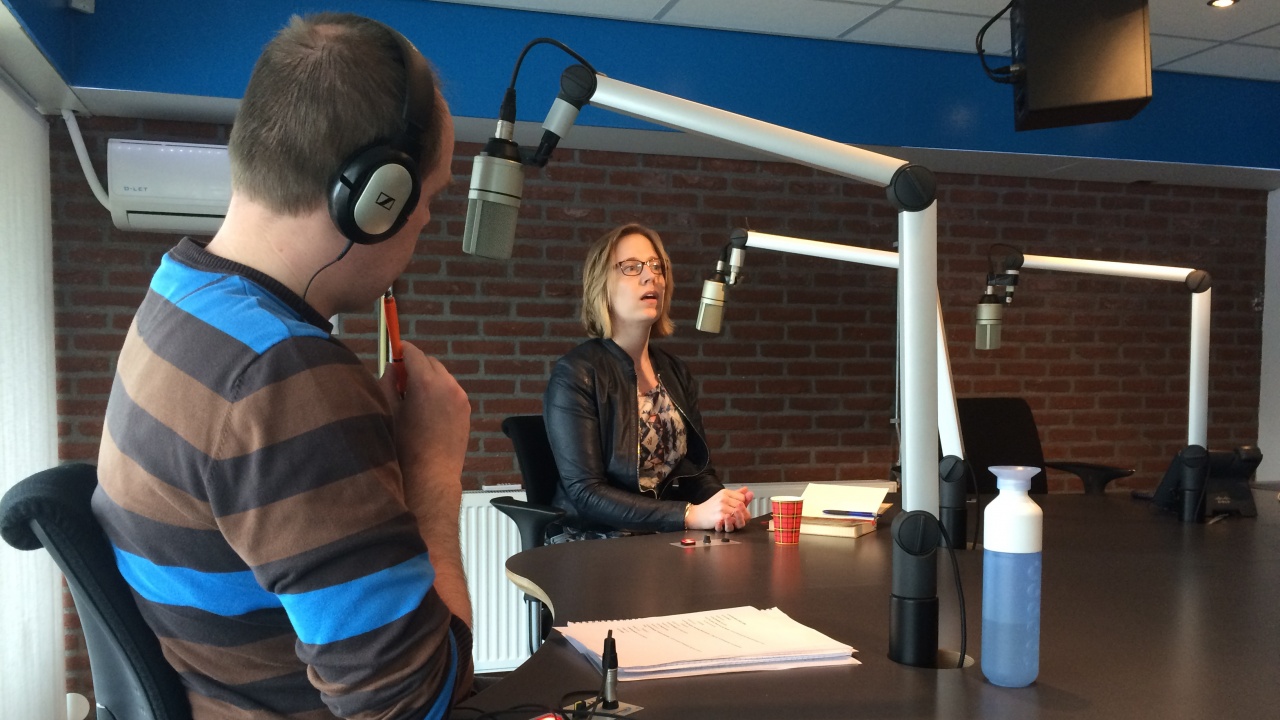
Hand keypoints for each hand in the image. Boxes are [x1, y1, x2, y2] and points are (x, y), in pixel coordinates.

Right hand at [377, 342, 470, 508]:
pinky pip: (451, 391)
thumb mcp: (388, 411)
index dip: (401, 350)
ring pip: (442, 376)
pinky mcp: (466, 409)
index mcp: (426, 382)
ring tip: (415, 401)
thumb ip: (388, 383)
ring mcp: (460, 397)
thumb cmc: (404, 446)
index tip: (394, 352)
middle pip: (430, 362)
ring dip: (429, 380)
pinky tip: (428, 412)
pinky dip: (440, 393)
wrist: (431, 474)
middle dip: (416, 366)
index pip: (413, 353)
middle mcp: (448, 385)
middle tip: (401, 382)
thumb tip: (392, 368)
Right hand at [687, 487, 754, 531]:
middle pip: (741, 505)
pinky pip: (732, 520)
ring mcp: (721, 507)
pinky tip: (726, 521)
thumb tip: (748, 490)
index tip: (736, 507)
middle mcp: (723, 498)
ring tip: (730, 518)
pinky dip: (731, 522)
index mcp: (725, 492)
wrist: (697, 515)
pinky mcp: (720, 516)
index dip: (741, 504)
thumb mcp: (723, 497)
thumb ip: (737, 494)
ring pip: (738, 513)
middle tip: (734, 514)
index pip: (742, 497)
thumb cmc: (711, 507)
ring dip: (736, 517)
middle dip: (740, 511)